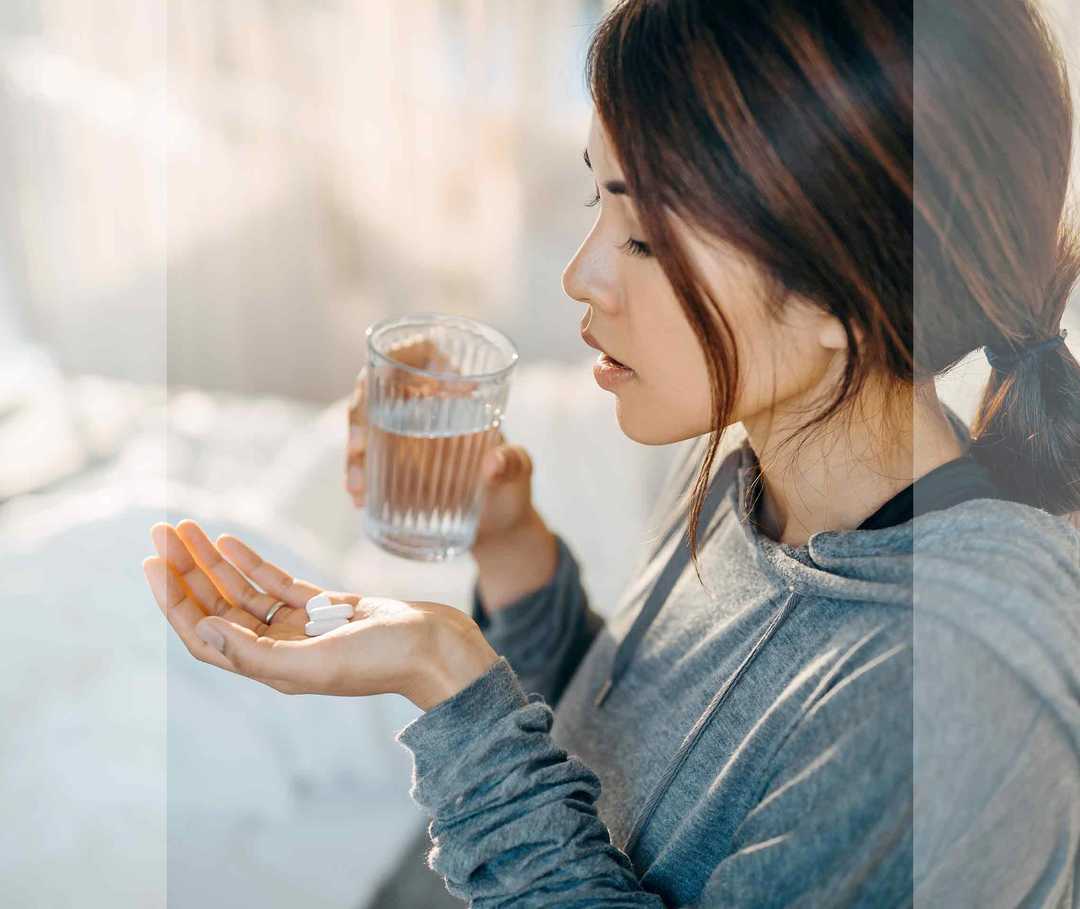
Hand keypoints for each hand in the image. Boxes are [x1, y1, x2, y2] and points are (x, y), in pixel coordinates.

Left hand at [141, 520, 498, 709]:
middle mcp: (279, 648)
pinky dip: (252, 561)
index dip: (174, 601)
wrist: (437, 648)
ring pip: (243, 591)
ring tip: (187, 528)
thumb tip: (202, 628)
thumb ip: (257, 653)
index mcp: (271, 668)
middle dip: (187, 570)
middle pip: (218, 606)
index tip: (153, 563)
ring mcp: (302, 626)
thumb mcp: (317, 663)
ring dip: (214, 561)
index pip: (205, 634)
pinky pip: (276, 582)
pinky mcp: (326, 607)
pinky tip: (230, 540)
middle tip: (162, 532)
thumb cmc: (384, 661)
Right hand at [345, 338, 538, 549]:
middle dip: (361, 412)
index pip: (423, 351)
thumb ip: (514, 464)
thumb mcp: (520, 473)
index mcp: (456, 392)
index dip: (406, 353)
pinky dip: (358, 476)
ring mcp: (403, 436)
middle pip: (378, 386)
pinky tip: (358, 497)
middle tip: (360, 446)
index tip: (400, 378)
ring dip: (354, 451)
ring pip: (365, 425)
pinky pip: (365, 461)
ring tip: (358, 486)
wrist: (499, 531)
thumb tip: (494, 464)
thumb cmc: (512, 489)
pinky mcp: (392, 466)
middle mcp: (424, 407)